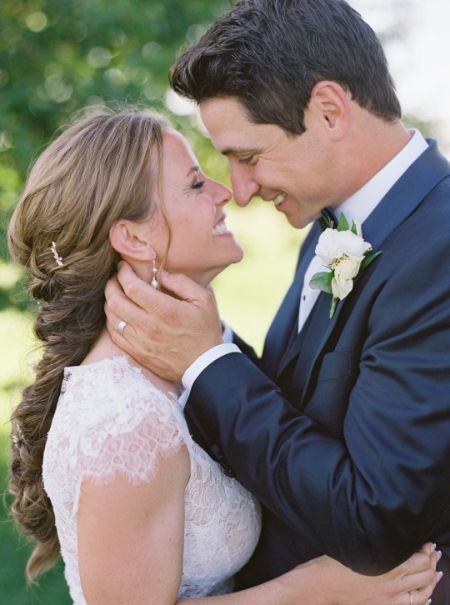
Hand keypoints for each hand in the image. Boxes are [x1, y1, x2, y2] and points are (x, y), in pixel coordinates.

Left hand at [104, 262, 222, 381]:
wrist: (205, 365)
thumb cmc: (205, 330)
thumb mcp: (204, 299)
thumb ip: (181, 282)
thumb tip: (160, 273)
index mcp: (165, 310)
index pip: (132, 287)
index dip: (123, 273)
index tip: (123, 267)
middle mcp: (149, 326)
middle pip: (116, 301)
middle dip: (111, 285)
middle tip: (116, 278)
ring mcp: (140, 342)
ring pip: (112, 317)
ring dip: (109, 302)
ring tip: (116, 294)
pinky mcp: (137, 353)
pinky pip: (114, 335)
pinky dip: (112, 320)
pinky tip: (119, 314)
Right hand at [315, 543, 441, 604]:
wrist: (321, 587)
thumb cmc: (335, 563)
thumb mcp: (358, 547)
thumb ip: (380, 547)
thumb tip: (394, 540)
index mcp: (388, 569)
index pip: (419, 561)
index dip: (426, 552)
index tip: (427, 543)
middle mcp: (393, 587)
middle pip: (424, 576)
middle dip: (432, 563)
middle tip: (434, 552)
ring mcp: (390, 600)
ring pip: (422, 593)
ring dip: (432, 581)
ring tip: (437, 571)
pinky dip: (423, 599)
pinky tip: (426, 595)